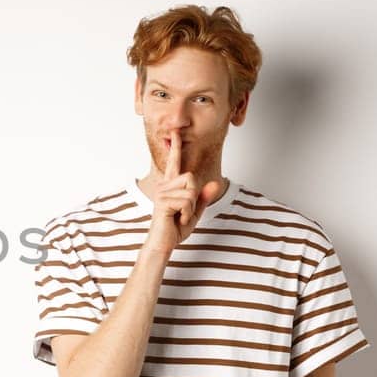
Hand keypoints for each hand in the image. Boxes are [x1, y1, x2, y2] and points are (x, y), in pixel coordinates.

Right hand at [143, 130, 222, 257]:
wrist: (163, 243)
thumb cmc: (174, 228)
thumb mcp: (195, 212)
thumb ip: (204, 198)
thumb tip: (215, 183)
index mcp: (169, 186)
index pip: (174, 164)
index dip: (175, 148)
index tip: (174, 133)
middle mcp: (163, 186)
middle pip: (190, 177)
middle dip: (194, 196)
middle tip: (184, 211)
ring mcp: (161, 193)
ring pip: (190, 190)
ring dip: (191, 207)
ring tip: (179, 215)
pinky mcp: (163, 201)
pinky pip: (187, 200)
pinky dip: (187, 213)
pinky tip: (177, 219)